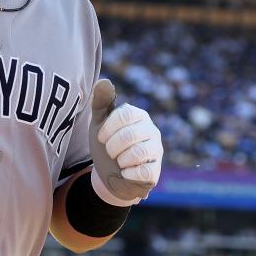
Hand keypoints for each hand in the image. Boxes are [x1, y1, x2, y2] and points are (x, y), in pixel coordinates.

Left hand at [89, 79, 162, 206]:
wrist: (109, 173)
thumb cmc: (107, 143)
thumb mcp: (99, 122)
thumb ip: (101, 102)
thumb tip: (104, 81)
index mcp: (138, 115)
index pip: (124, 114)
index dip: (108, 128)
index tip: (101, 137)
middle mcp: (151, 131)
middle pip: (129, 135)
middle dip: (112, 146)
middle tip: (110, 151)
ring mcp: (156, 151)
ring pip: (138, 153)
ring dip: (120, 159)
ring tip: (119, 161)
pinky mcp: (155, 172)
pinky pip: (144, 172)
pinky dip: (128, 174)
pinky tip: (125, 172)